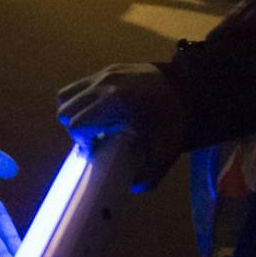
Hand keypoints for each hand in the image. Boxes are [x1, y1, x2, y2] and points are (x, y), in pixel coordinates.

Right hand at [56, 64, 186, 190]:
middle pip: (66, 110)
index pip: (77, 125)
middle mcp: (103, 85)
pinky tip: (101, 110)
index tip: (96, 150)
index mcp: (114, 102)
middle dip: (76, 129)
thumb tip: (129, 188)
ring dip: (74, 113)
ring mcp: (103, 74)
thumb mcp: (165, 151)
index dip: (82, 142)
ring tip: (94, 123)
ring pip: (66, 95)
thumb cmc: (175, 119)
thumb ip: (148, 176)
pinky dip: (81, 100)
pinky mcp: (107, 69)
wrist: (189, 87)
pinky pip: (80, 86)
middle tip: (95, 138)